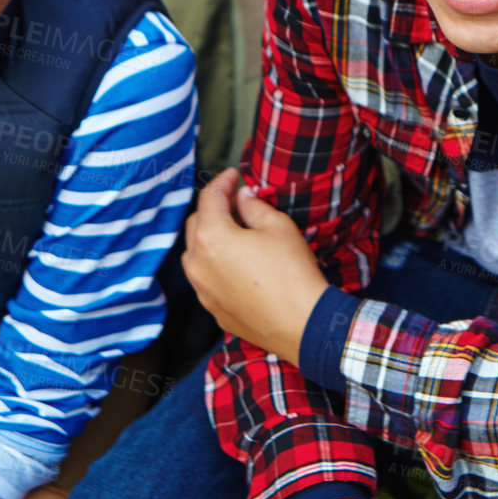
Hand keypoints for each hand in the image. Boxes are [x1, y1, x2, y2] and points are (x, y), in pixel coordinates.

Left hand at [183, 168, 330, 365]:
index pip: (208, 199)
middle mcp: (197, 264)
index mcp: (210, 237)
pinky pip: (206, 279)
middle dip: (213, 209)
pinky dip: (216, 264)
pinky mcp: (213, 309)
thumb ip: (254, 206)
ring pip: (196, 254)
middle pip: (195, 224)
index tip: (234, 175)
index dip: (222, 182)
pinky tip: (239, 264)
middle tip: (237, 201)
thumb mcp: (278, 226)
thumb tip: (243, 198)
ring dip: (210, 238)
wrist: (301, 323)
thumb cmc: (291, 271)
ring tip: (236, 232)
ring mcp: (202, 290)